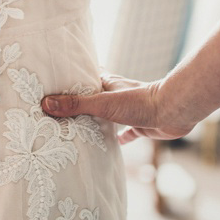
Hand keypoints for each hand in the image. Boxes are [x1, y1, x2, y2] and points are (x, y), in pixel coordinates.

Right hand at [41, 73, 195, 143]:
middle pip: (95, 96)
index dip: (73, 77)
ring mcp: (129, 110)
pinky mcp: (140, 124)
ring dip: (98, 120)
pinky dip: (121, 137)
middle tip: (62, 107)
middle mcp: (117, 95)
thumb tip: (46, 104)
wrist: (174, 112)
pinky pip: (128, 132)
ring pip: (109, 114)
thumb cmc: (140, 102)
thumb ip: (75, 104)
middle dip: (81, 101)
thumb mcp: (102, 103)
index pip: (86, 76)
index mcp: (107, 84)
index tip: (57, 79)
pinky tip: (115, 143)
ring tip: (80, 126)